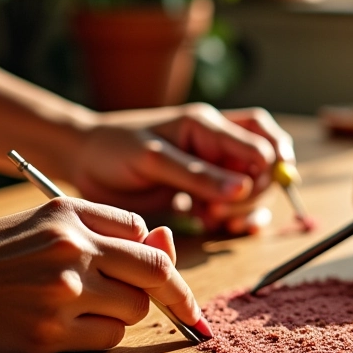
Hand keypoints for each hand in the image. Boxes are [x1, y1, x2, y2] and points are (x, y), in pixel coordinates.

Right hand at [0, 198, 199, 352]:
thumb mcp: (48, 224)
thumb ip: (107, 229)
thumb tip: (165, 241)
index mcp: (69, 213)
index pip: (142, 230)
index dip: (157, 253)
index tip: (165, 274)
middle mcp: (70, 248)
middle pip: (155, 271)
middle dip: (177, 293)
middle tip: (188, 311)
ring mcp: (61, 292)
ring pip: (135, 309)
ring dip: (126, 313)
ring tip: (89, 307)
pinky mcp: (48, 334)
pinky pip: (108, 338)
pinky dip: (103, 335)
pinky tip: (72, 326)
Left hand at [70, 104, 294, 233]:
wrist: (85, 160)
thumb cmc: (114, 149)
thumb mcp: (153, 160)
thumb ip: (198, 174)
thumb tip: (244, 188)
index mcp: (208, 125)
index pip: (262, 144)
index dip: (262, 172)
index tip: (236, 196)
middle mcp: (218, 144)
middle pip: (267, 165)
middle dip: (256, 192)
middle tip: (222, 213)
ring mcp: (213, 168)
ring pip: (257, 186)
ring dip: (248, 208)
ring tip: (216, 220)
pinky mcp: (205, 191)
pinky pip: (239, 204)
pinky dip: (240, 218)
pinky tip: (225, 227)